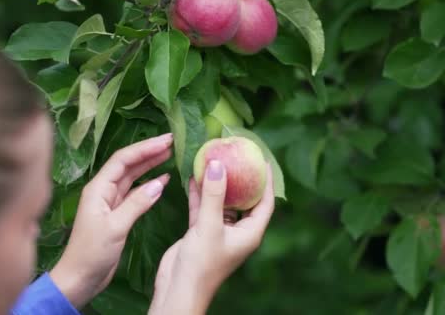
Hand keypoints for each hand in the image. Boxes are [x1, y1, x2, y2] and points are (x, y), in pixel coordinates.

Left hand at [50, 133, 172, 308]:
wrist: (80, 277)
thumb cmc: (92, 252)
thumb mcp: (115, 227)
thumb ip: (137, 203)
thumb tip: (160, 182)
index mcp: (98, 188)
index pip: (123, 160)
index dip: (145, 148)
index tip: (166, 140)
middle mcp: (103, 190)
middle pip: (128, 164)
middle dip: (149, 152)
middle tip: (172, 141)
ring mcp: (110, 201)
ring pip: (132, 177)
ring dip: (149, 165)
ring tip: (169, 154)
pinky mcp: (117, 213)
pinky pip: (135, 192)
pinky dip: (148, 184)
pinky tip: (163, 178)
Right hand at [149, 160, 274, 314]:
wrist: (178, 289)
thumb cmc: (201, 264)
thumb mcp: (209, 226)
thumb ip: (214, 195)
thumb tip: (218, 163)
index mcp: (249, 232)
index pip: (265, 202)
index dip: (266, 181)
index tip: (264, 159)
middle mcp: (237, 231)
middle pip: (244, 199)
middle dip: (241, 178)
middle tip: (238, 155)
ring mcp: (218, 231)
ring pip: (221, 201)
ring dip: (217, 183)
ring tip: (214, 159)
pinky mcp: (201, 231)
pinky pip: (203, 207)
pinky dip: (200, 193)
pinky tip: (193, 176)